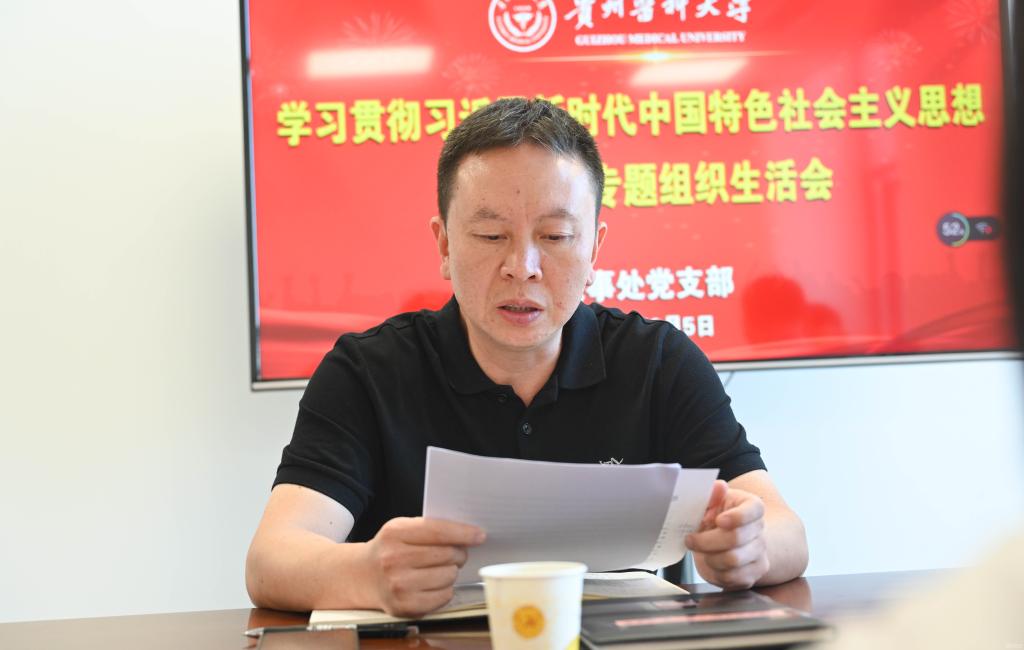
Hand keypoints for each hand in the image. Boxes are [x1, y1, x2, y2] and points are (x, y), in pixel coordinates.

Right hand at [362, 517, 485, 616]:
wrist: (363, 575)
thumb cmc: (390, 549)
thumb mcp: (402, 528)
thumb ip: (431, 527)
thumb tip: (469, 533)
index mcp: (395, 533)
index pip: (438, 531)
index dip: (463, 533)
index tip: (479, 535)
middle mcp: (394, 559)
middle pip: (448, 554)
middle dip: (458, 553)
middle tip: (453, 553)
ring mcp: (398, 584)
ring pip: (449, 575)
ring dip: (450, 572)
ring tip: (436, 569)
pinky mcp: (404, 606)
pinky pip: (444, 596)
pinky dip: (445, 590)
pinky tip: (432, 584)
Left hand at [685, 480, 768, 589]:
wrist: (726, 540)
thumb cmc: (716, 517)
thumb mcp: (711, 501)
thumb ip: (712, 494)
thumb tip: (718, 486)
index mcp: (752, 507)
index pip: (754, 511)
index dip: (736, 517)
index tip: (719, 520)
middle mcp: (760, 530)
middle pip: (736, 538)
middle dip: (707, 540)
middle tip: (691, 539)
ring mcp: (759, 554)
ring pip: (733, 560)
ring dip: (709, 556)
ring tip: (701, 550)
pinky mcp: (753, 574)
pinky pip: (732, 578)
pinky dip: (715, 572)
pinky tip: (710, 562)